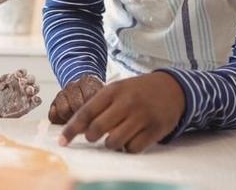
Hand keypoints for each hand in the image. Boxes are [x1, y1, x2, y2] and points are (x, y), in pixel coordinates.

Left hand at [0, 69, 40, 117]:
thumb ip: (3, 80)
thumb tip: (9, 74)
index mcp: (15, 80)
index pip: (22, 73)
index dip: (22, 72)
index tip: (18, 74)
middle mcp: (22, 87)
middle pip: (31, 79)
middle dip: (30, 78)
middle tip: (24, 82)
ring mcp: (26, 96)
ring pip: (36, 88)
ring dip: (34, 88)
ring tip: (28, 90)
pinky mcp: (29, 105)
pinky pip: (38, 101)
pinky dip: (38, 99)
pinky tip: (33, 99)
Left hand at [58, 72, 185, 152]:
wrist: (172, 88)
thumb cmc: (137, 91)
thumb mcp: (116, 90)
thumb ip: (98, 106)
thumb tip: (77, 128)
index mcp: (113, 91)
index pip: (86, 112)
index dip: (72, 129)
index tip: (63, 141)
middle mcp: (126, 103)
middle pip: (98, 129)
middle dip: (91, 137)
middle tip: (93, 136)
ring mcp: (142, 116)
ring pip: (114, 141)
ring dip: (110, 144)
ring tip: (114, 136)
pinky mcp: (155, 129)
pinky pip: (133, 148)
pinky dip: (127, 148)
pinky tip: (130, 138)